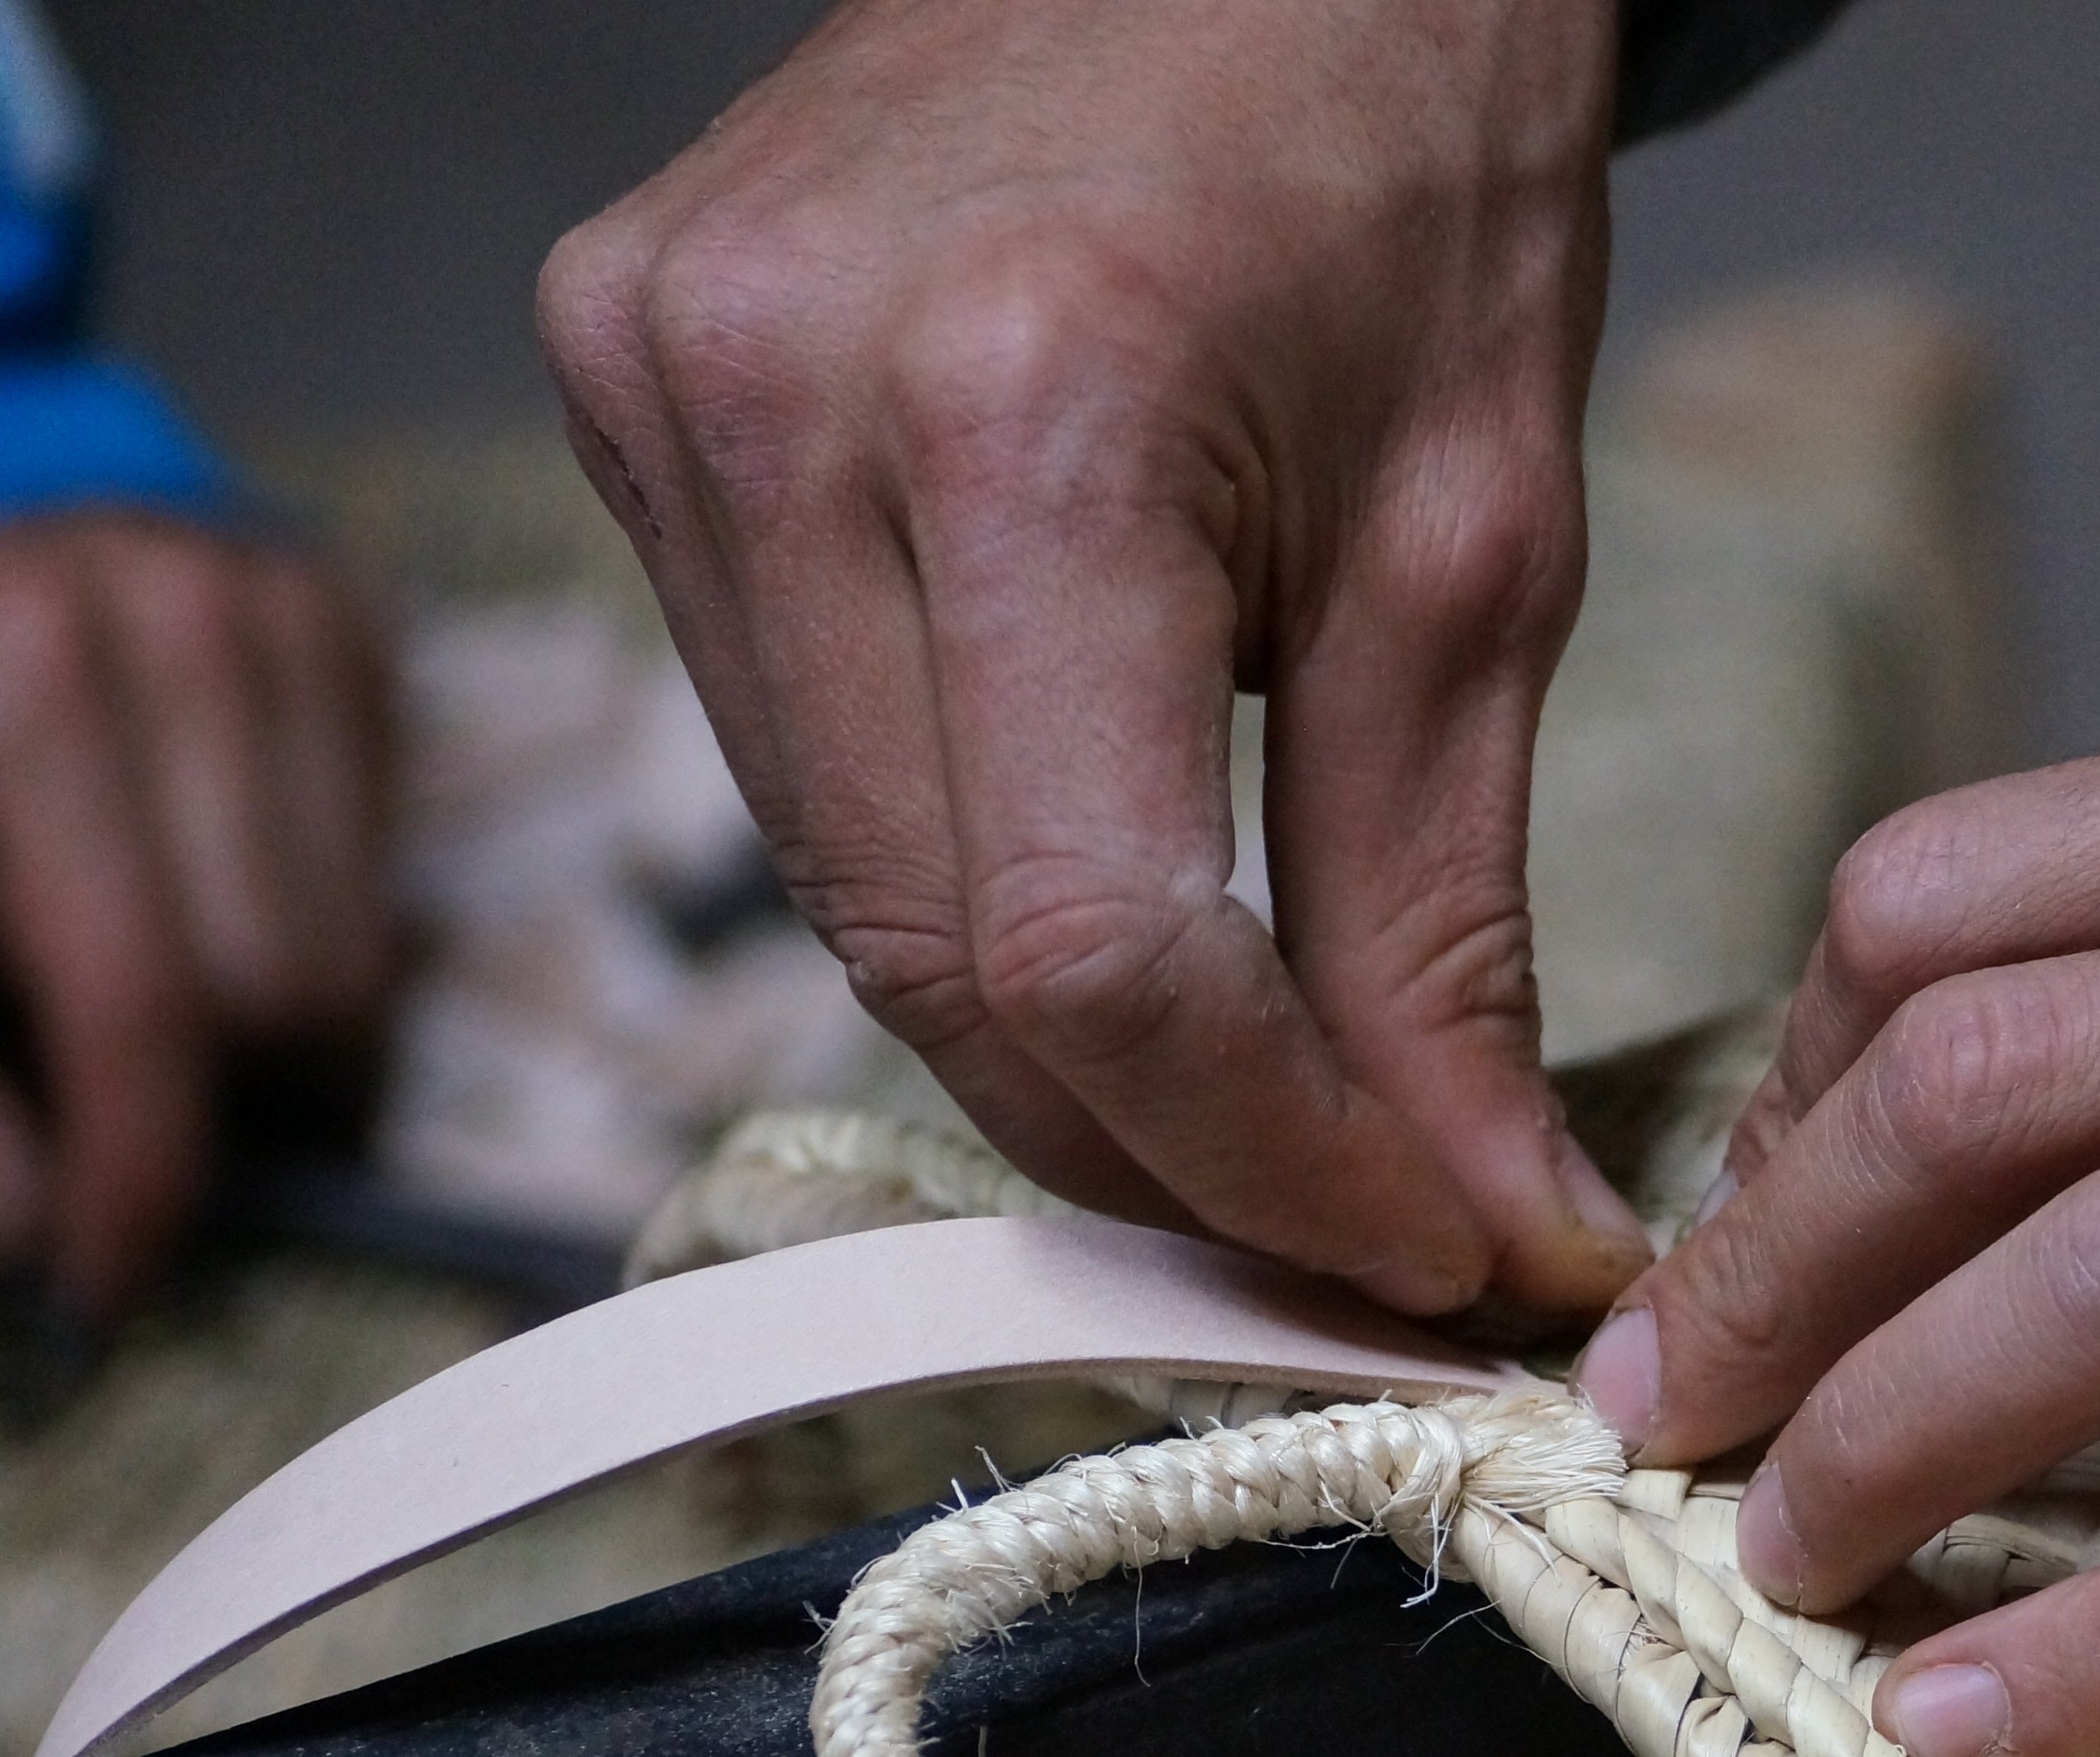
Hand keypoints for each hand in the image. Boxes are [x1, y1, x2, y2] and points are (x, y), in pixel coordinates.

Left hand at [0, 512, 391, 1316]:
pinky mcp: (354, 634)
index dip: (134, 1167)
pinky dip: (297, 933)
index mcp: (18, 679)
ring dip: (253, 1028)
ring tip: (140, 969)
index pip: (141, 993)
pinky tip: (199, 883)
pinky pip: (381, 883)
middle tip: (90, 1072)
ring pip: (353, 962)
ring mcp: (289, 620)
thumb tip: (24, 1232)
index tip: (108, 1280)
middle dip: (190, 1085)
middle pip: (271, 994)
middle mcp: (180, 626)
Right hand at [538, 0, 1647, 1316]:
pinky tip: (1088, 887)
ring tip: (1250, 1086)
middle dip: (1162, 1148)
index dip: (1266, 1162)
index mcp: (1023, 412)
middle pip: (939, 960)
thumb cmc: (1403, 156)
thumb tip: (1474, 1226)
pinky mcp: (624, 393)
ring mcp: (658, 389)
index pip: (1093, 949)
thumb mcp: (1476, 551)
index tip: (1420, 1257)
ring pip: (846, 895)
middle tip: (1348, 1228)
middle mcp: (777, 401)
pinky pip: (792, 758)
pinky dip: (954, 876)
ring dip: (1054, 1036)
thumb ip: (1440, 926)